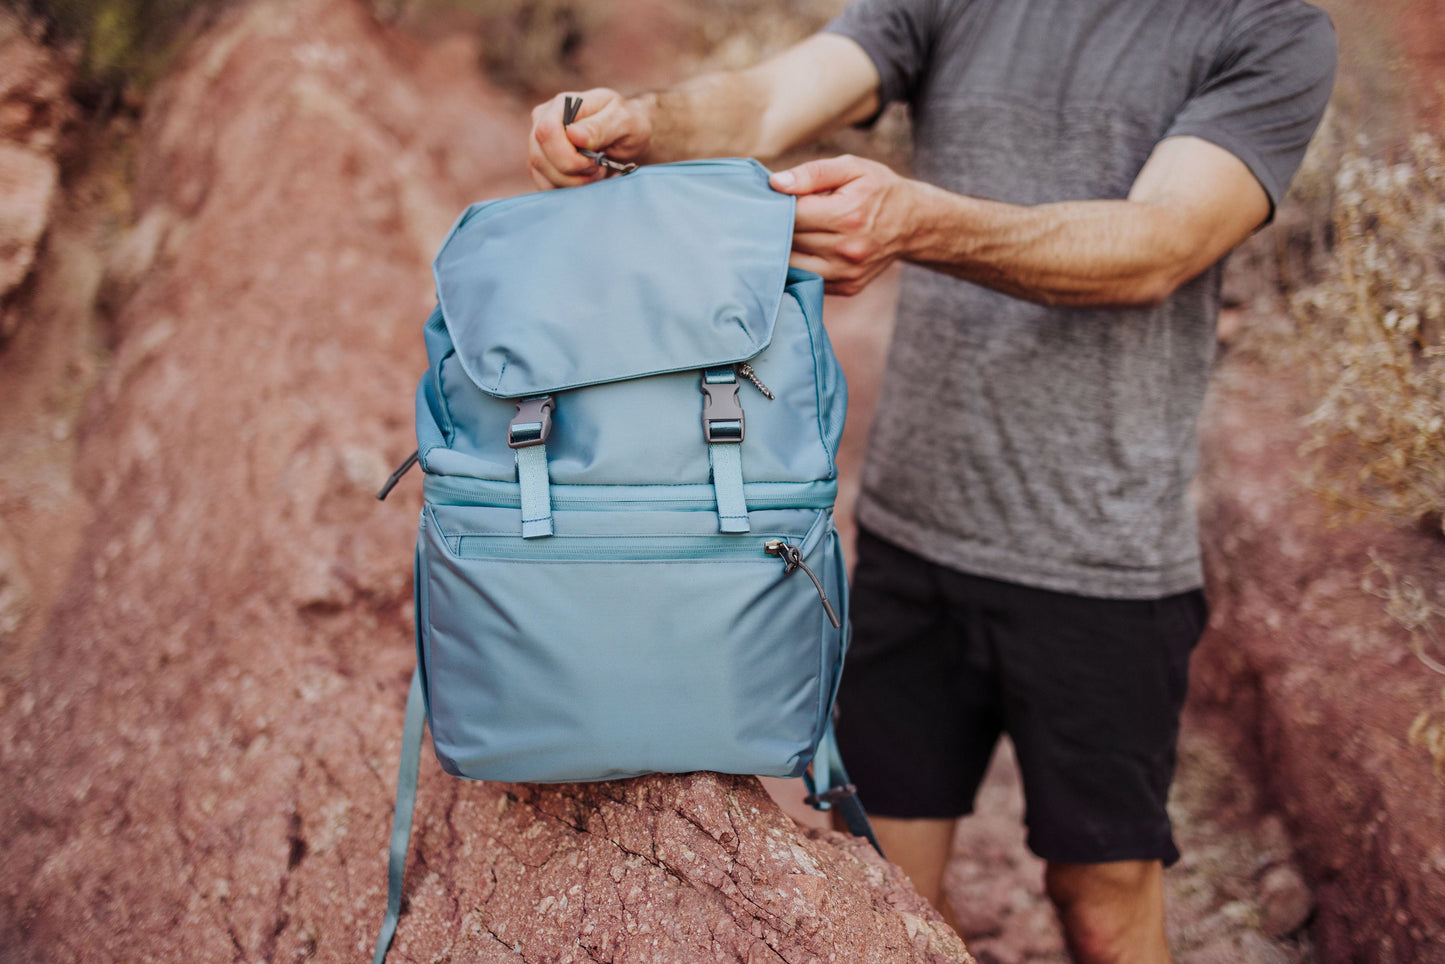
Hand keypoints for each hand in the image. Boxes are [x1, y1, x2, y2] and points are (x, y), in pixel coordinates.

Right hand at [528, 88, 652, 189]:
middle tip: (598, 168)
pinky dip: (565, 189)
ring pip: (539, 172)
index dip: (568, 155)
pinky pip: (543, 183)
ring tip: (594, 172)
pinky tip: (583, 179)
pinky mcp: (541, 162)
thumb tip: (573, 134)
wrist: (627, 137)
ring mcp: (539, 142)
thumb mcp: (624, 121)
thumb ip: (600, 127)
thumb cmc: (627, 124)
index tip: (594, 161)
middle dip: (572, 172)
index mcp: (562, 104)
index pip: (547, 131)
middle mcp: (543, 120)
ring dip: (570, 182)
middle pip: (539, 156)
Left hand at [769, 155, 914, 295]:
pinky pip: (807, 280)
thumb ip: (813, 173)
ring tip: (787, 232)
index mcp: (847, 215)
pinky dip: (799, 266)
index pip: (793, 215)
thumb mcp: (852, 168)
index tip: (772, 199)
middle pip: (790, 241)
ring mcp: (847, 273)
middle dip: (778, 226)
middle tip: (774, 214)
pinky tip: (802, 249)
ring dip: (783, 250)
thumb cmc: (879, 190)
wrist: (914, 224)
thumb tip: (776, 184)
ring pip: (793, 266)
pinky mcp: (846, 287)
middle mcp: (847, 249)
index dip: (776, 206)